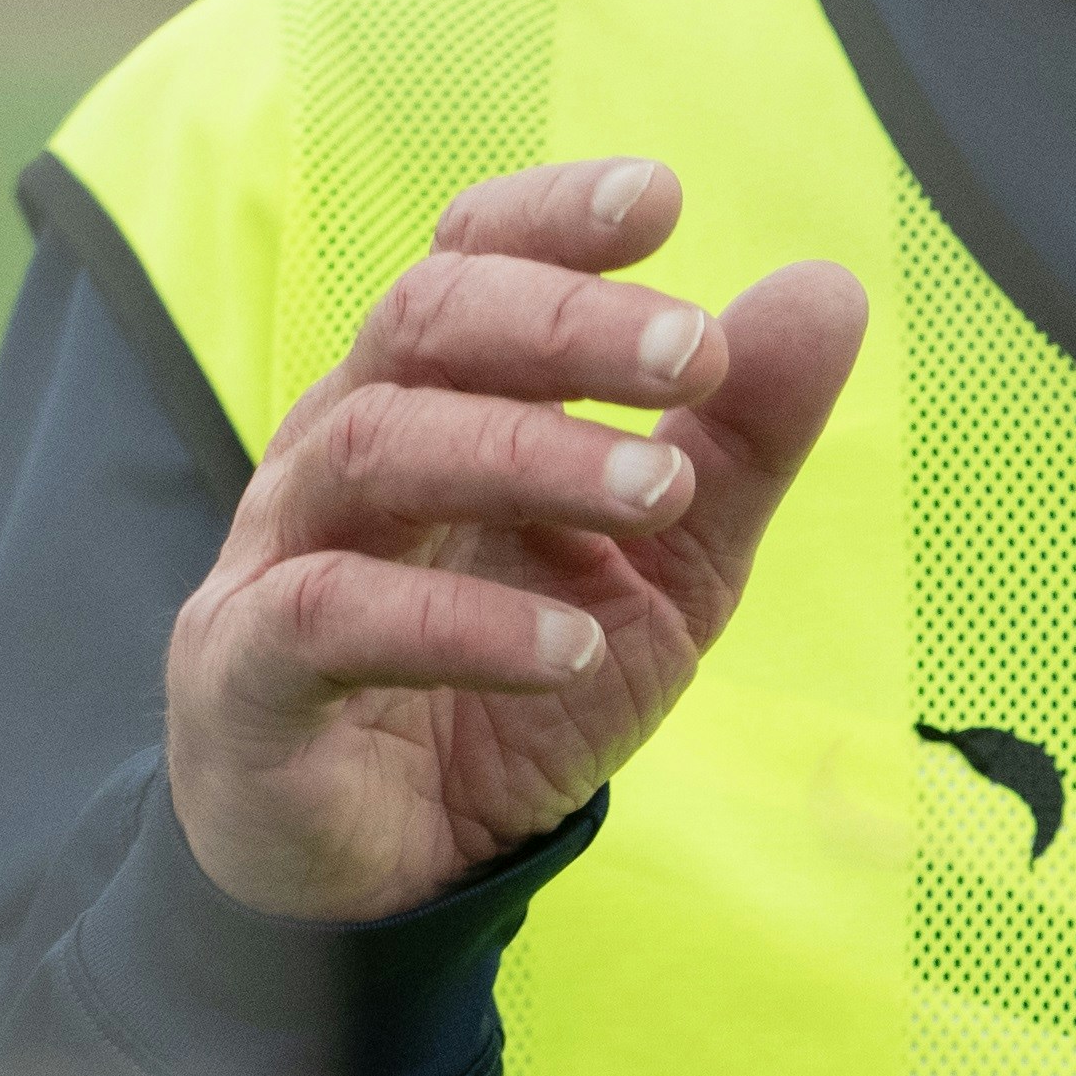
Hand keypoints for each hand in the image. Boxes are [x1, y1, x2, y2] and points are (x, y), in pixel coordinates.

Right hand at [164, 156, 864, 922]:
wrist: (395, 874)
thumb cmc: (516, 687)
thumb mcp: (668, 565)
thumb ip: (742, 441)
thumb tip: (828, 289)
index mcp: (433, 398)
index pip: (468, 259)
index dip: (550, 218)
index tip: (664, 200)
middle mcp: (343, 447)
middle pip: (422, 322)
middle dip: (566, 323)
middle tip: (698, 352)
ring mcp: (281, 553)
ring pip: (375, 446)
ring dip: (530, 453)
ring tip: (661, 490)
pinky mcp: (246, 673)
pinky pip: (332, 615)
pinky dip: (459, 623)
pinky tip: (568, 646)